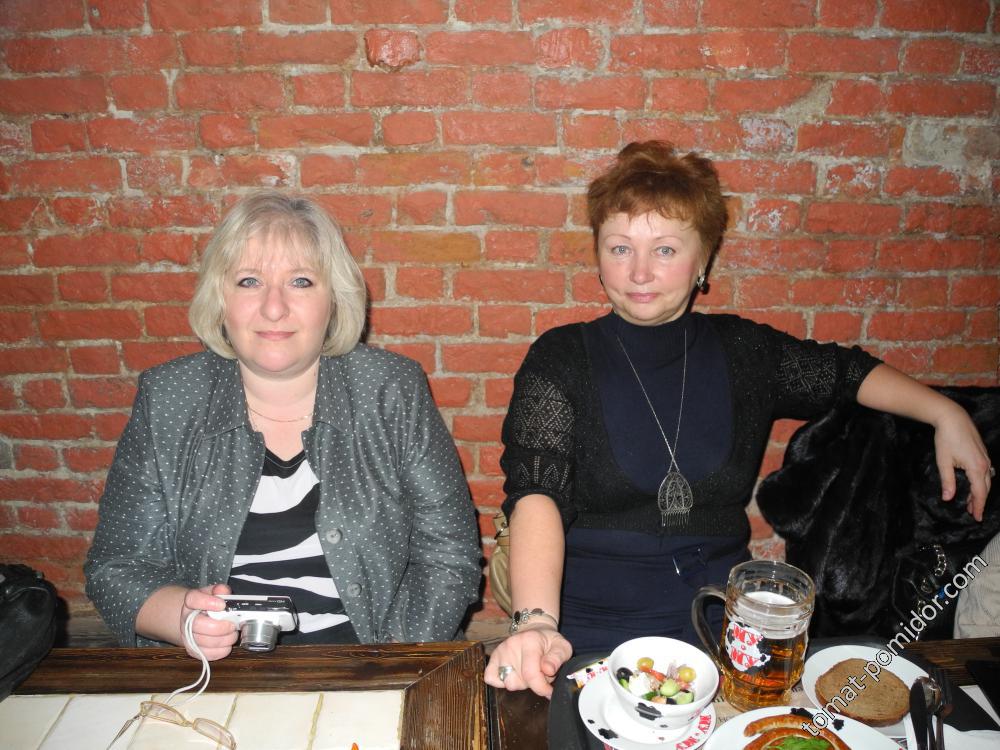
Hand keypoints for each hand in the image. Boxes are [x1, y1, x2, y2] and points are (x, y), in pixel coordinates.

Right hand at [179, 584, 237, 660]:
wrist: (196, 619)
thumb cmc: (209, 605)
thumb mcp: (214, 593)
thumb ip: (220, 590)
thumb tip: (224, 592)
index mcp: (191, 602)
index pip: (193, 599)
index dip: (208, 602)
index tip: (222, 605)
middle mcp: (186, 620)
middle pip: (197, 625)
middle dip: (220, 626)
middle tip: (233, 624)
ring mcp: (188, 637)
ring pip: (204, 642)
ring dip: (224, 639)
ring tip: (233, 634)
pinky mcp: (193, 651)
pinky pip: (207, 654)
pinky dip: (221, 650)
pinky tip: (228, 644)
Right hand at [484, 625, 572, 698]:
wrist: (535, 631)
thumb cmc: (549, 642)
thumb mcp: (562, 647)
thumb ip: (558, 658)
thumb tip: (548, 670)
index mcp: (530, 641)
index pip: (531, 674)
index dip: (542, 688)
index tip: (549, 690)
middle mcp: (511, 645)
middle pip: (519, 682)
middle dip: (533, 684)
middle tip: (539, 673)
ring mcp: (500, 651)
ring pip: (507, 683)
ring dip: (520, 683)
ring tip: (528, 672)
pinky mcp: (493, 658)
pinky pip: (491, 678)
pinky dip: (502, 682)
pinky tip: (514, 675)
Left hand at [933, 403, 991, 520]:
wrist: (953, 418)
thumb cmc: (946, 439)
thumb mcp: (943, 461)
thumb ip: (947, 481)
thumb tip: (948, 498)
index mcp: (977, 468)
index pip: (980, 493)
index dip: (978, 506)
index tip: (977, 518)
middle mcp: (985, 464)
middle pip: (985, 488)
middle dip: (979, 502)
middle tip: (973, 514)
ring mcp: (986, 459)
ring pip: (986, 481)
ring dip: (979, 492)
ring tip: (971, 503)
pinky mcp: (982, 454)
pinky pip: (985, 473)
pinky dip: (981, 482)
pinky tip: (975, 485)